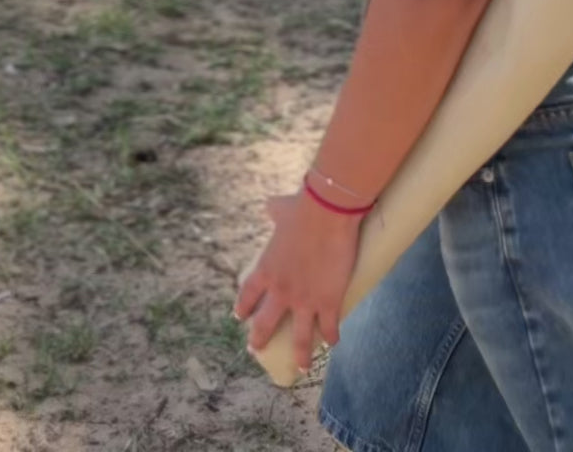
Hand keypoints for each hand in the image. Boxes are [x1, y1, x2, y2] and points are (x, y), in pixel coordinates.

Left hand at [233, 188, 362, 373]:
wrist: (327, 212)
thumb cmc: (301, 208)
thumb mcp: (279, 209)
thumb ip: (273, 211)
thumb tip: (270, 206)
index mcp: (265, 269)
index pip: (248, 295)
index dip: (243, 308)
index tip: (240, 318)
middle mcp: (280, 291)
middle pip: (265, 324)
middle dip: (259, 340)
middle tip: (256, 349)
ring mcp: (304, 301)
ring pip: (299, 338)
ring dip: (300, 355)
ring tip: (301, 367)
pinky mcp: (328, 302)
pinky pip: (329, 328)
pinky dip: (331, 337)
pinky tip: (333, 342)